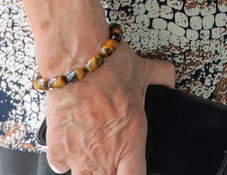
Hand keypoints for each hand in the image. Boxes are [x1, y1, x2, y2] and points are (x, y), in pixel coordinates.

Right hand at [42, 43, 175, 174]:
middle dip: (112, 170)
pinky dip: (67, 159)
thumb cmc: (110, 68)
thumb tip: (170, 81)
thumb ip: (163, 79)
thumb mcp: (147, 72)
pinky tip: (74, 145)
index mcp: (130, 141)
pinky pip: (61, 167)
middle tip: (114, 154)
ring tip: (95, 152)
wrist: (77, 62)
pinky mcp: (57, 149)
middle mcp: (105, 154)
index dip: (136, 174)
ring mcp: (79, 156)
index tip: (134, 168)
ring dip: (90, 168)